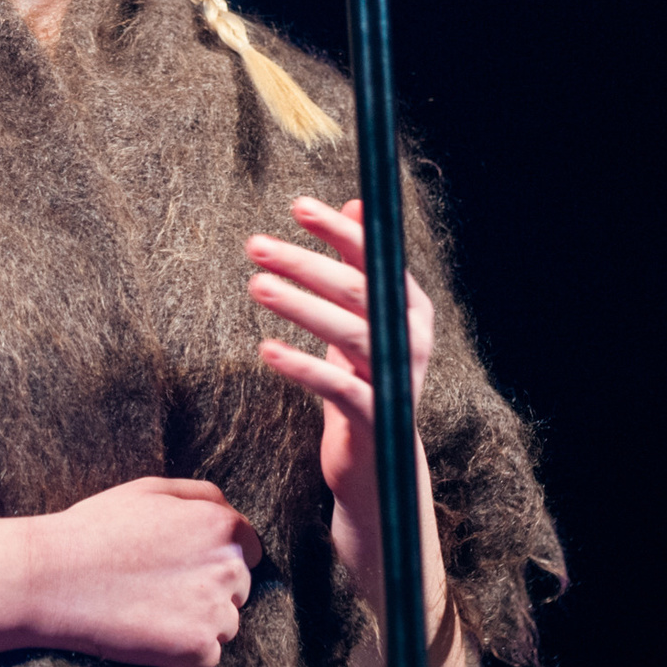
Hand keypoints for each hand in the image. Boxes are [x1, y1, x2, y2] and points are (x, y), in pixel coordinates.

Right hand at [22, 476, 262, 666]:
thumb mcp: (152, 490)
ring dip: (198, 620)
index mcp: (224, 527)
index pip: (248, 549)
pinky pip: (206, 654)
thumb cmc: (99, 529)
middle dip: (209, 588)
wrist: (54, 578)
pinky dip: (182, 650)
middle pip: (238, 588)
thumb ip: (203, 496)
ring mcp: (217, 611)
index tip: (183, 565)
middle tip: (159, 585)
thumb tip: (232, 513)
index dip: (215, 557)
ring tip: (150, 607)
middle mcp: (230, 568)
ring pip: (225, 623)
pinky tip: (148, 630)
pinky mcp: (198, 650)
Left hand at [246, 198, 437, 620]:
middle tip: (254, 244)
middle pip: (355, 289)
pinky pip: (336, 385)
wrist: (378, 463)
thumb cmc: (363, 378)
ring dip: (297, 304)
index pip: (375, 256)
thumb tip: (356, 202)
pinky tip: (266, 350)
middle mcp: (411, 339)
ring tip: (255, 285)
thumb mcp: (362, 317)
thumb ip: (361, 263)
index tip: (298, 206)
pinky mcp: (375, 417)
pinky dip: (301, 365)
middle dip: (303, 262)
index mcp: (410, 307)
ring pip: (346, 331)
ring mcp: (396, 378)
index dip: (338, 229)